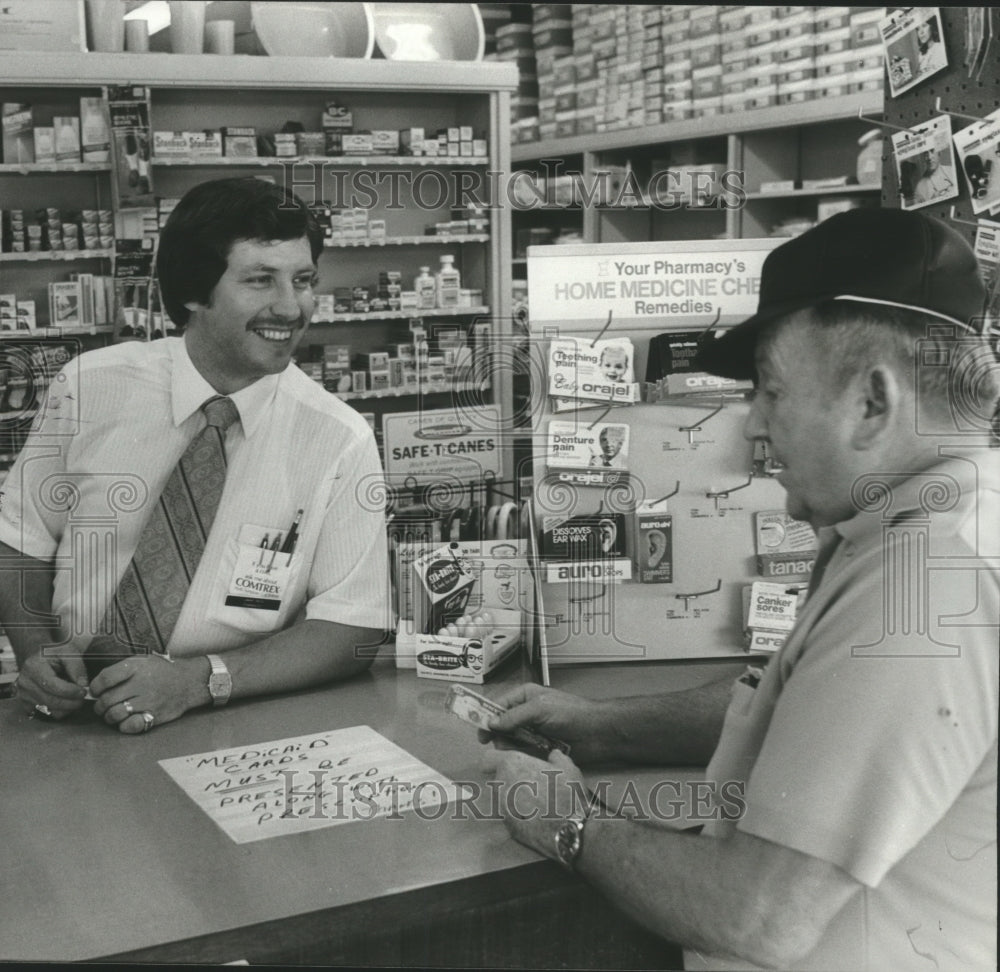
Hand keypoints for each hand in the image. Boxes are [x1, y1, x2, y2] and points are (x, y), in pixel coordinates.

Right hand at [13, 645, 88, 718]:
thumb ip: (77, 667)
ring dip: (67, 708)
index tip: (83, 691)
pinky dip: (60, 711)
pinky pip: (46, 714)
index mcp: (33, 667)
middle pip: (50, 701)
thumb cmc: (55, 653)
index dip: (70, 691)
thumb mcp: (68, 651)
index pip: (52, 686)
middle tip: (84, 697)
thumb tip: (83, 684)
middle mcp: (25, 683)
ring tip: (77, 699)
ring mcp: (23, 695)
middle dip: (71, 702)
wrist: (40, 657)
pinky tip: (67, 701)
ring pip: (49, 710)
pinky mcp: (26, 704)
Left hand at [90, 654, 205, 733]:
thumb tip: (95, 686)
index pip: (104, 678)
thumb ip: (120, 670)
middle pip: (106, 699)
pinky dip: (124, 726)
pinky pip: (130, 726)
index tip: (96, 691)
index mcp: (136, 667)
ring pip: (115, 714)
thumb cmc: (161, 671)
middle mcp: (142, 683)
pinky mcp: (155, 715)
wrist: (189, 681)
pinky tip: (126, 720)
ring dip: (109, 716)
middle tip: (103, 705)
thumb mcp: (143, 661)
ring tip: (113, 713)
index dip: (95, 687)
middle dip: (100, 705)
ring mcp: (149, 701)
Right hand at [481, 683, 608, 764]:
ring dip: (513, 749)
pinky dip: (523, 758)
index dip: (486, 718)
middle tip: (501, 746)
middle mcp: (525, 714)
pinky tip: (529, 759)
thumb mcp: (540, 709)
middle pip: (501, 727)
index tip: (480, 734)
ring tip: (524, 750)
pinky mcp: (540, 749)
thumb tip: (490, 723)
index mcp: (524, 697)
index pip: (498, 706)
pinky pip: (523, 755)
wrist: (598, 732)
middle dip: (500, 737)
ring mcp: (532, 733)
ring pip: (510, 743)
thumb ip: (514, 716)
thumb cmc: (571, 713)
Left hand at [481, 746, 590, 859]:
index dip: (496, 760)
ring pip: (504, 799)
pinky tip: (538, 817)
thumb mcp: (568, 768)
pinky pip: (512, 816)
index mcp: (511, 765)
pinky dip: (521, 816)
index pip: (487, 759)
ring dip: (516, 798)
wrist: (569, 829)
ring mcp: (503, 808)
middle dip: (511, 780)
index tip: (507, 764)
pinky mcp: (508, 827)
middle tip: (532, 783)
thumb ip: (557, 758)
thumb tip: (554, 755)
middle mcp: (501, 785)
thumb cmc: (567, 793)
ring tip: (538, 802)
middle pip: (498, 780)